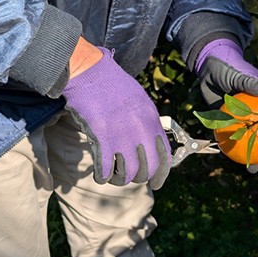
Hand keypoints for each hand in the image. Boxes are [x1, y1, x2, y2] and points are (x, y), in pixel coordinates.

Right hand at [62, 46, 170, 187]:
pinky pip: (106, 169)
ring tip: (113, 176)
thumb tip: (152, 145)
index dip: (161, 175)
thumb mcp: (141, 101)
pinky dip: (103, 176)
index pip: (165, 157)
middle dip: (138, 178)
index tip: (156, 184)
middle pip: (147, 169)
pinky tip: (100, 174)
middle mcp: (141, 130)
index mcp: (152, 120)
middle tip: (128, 176)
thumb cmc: (114, 85)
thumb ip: (147, 123)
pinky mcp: (101, 137)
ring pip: (127, 174)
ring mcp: (122, 134)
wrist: (92, 72)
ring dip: (119, 180)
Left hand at [194, 38, 257, 156]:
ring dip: (252, 156)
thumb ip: (250, 82)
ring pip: (251, 141)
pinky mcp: (229, 122)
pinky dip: (233, 149)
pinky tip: (231, 160)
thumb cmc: (227, 67)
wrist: (206, 67)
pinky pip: (233, 139)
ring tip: (251, 168)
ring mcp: (244, 119)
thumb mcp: (238, 74)